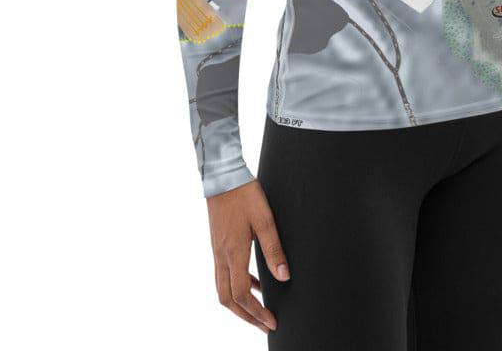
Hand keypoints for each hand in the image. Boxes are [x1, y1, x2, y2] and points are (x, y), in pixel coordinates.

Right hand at [206, 178, 289, 333]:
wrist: (222, 176)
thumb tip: (284, 276)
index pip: (241, 295)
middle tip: (264, 324)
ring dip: (240, 304)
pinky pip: (224, 274)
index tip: (271, 322)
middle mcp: (221, 256)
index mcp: (233, 253)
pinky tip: (254, 282)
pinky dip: (238, 285)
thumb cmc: (244, 194)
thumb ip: (274, 249)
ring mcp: (217, 251)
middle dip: (246, 316)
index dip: (256, 313)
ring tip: (259, 309)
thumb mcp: (265, 220)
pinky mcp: (218, 244)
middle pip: (228, 300)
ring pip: (223, 289)